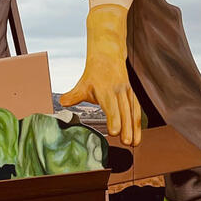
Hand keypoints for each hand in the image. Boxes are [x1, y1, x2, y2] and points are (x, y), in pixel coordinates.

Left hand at [60, 5, 141, 145]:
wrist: (109, 56)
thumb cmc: (94, 74)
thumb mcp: (83, 84)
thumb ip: (74, 95)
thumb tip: (62, 102)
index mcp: (106, 90)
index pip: (111, 107)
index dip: (114, 119)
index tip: (114, 132)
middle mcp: (119, 91)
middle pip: (124, 112)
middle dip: (126, 128)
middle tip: (127, 142)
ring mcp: (127, 92)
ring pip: (133, 112)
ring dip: (135, 128)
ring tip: (135, 144)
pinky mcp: (132, 94)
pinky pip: (137, 110)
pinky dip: (138, 123)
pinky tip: (138, 135)